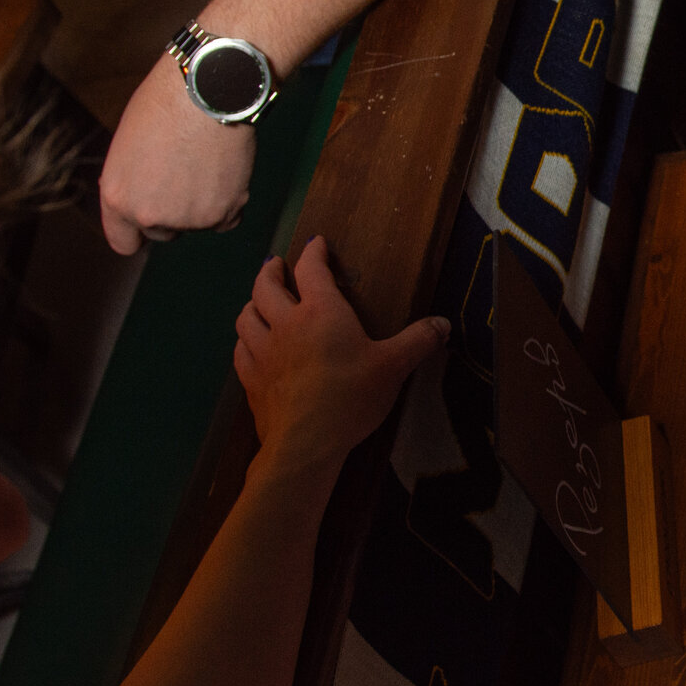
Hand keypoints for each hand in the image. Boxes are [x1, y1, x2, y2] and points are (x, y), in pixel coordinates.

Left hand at [100, 59, 259, 252]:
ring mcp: (188, 219)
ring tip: (206, 162)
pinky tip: (225, 171)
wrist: (207, 91)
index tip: (148, 219)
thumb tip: (144, 196)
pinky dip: (228, 201)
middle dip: (171, 213)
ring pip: (197, 224)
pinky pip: (226, 219)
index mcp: (118, 197)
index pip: (123, 241)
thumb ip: (132, 181)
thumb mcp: (128, 147)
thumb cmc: (164, 105)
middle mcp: (150, 215)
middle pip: (162, 233)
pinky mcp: (224, 213)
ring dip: (202, 203)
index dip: (136, 230)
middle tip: (184, 176)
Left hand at [232, 237, 448, 491]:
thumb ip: (418, 341)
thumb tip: (443, 324)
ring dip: (252, 302)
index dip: (313, 252)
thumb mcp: (394, 367)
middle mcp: (285, 323)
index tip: (316, 242)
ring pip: (246, 316)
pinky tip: (251, 343)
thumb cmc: (351, 396)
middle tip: (275, 265)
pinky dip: (246, 338)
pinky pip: (241, 348)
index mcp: (320, 311)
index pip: (312, 269)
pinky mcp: (251, 379)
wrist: (305, 442)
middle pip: (266, 286)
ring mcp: (262, 352)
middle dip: (271, 271)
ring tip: (259, 301)